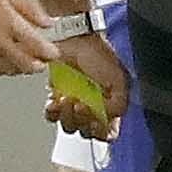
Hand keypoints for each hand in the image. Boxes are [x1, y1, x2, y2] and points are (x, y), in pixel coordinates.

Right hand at [0, 0, 63, 80]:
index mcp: (9, 24)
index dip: (50, 53)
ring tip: (26, 63)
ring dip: (20, 69)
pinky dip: (2, 70)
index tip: (55, 53)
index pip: (37, 46)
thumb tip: (48, 23)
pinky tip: (5, 63)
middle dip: (38, 66)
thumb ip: (31, 9)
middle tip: (43, 63)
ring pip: (8, 70)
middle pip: (25, 64)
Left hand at [45, 25, 130, 139]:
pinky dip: (52, 112)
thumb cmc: (98, 54)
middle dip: (81, 121)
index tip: (95, 119)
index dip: (101, 131)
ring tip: (68, 99)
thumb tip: (109, 119)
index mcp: (112, 105)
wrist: (74, 39)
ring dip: (67, 116)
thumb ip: (119, 104)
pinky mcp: (57, 97)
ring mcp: (75, 103)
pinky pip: (52, 116)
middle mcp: (94, 107)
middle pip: (86, 132)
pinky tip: (56, 101)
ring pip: (69, 126)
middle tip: (81, 105)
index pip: (108, 132)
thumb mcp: (119, 80)